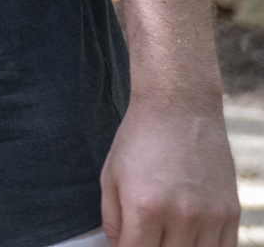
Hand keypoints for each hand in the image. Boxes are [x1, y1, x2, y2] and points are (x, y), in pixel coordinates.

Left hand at [102, 99, 237, 246]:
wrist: (180, 108)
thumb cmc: (140, 140)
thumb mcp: (110, 176)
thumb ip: (112, 219)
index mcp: (145, 207)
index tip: (126, 244)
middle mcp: (181, 215)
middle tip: (147, 236)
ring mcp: (211, 216)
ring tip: (167, 235)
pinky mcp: (231, 212)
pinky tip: (191, 239)